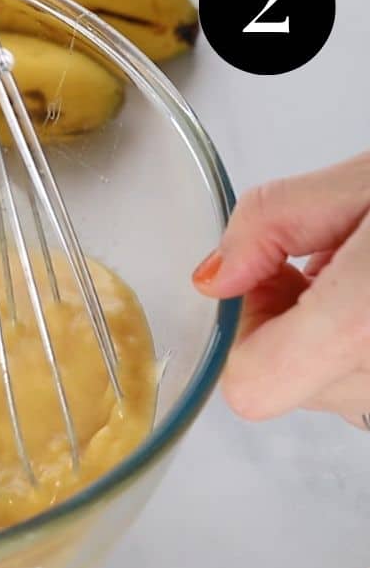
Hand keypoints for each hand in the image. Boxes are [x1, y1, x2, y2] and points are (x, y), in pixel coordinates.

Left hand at [192, 151, 369, 429]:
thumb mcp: (368, 183)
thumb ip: (275, 221)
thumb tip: (214, 275)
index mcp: (363, 330)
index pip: (248, 384)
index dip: (239, 331)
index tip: (257, 280)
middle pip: (284, 383)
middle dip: (281, 320)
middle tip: (316, 259)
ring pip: (323, 384)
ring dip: (322, 331)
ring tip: (361, 272)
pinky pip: (362, 380)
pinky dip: (355, 341)